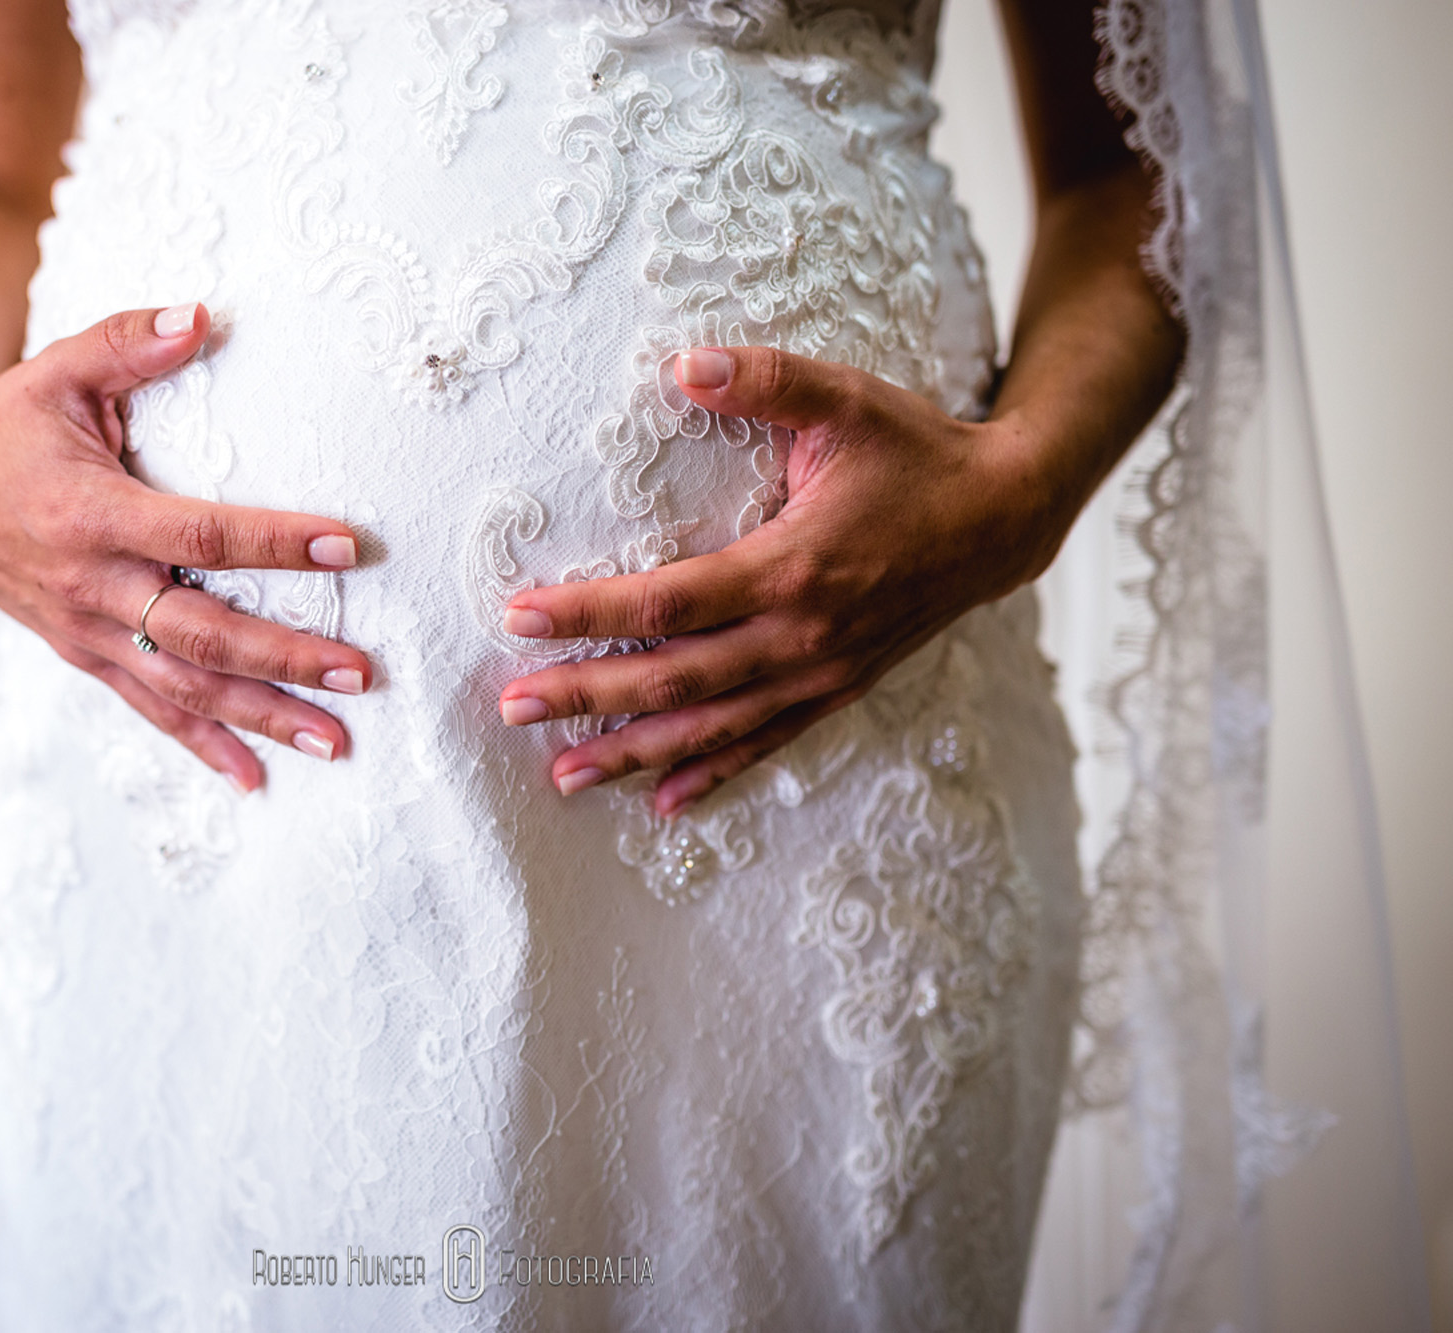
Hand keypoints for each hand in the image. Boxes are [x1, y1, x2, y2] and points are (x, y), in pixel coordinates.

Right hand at [0, 302, 373, 792]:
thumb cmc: (6, 426)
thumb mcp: (58, 370)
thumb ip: (127, 342)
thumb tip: (203, 315)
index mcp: (92, 513)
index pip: (199, 535)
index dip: (273, 542)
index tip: (347, 546)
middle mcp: (91, 585)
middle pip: (200, 634)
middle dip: (284, 658)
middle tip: (359, 672)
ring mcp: (86, 630)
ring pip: (181, 687)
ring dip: (259, 716)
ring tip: (334, 739)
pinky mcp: (83, 654)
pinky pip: (147, 708)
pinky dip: (201, 745)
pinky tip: (256, 776)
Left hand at [495, 346, 1078, 817]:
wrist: (1005, 517)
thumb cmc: (917, 452)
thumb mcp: (846, 399)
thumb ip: (764, 380)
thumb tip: (680, 364)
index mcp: (793, 566)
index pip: (668, 601)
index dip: (589, 612)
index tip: (520, 616)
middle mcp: (802, 636)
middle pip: (674, 680)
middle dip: (587, 695)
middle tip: (511, 705)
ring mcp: (820, 673)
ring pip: (711, 727)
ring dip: (632, 753)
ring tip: (561, 775)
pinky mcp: (836, 690)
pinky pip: (764, 744)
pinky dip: (710, 773)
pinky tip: (661, 802)